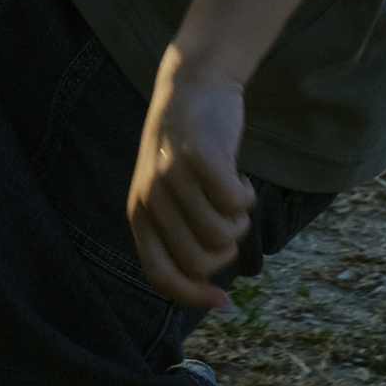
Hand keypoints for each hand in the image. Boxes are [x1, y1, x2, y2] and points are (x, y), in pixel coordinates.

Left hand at [129, 52, 256, 310]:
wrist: (194, 84)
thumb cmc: (188, 147)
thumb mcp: (170, 191)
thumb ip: (179, 230)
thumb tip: (208, 281)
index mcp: (139, 213)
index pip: (160, 274)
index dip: (192, 295)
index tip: (222, 302)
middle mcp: (151, 198)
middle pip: (200, 260)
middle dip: (226, 249)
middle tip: (229, 219)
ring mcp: (173, 177)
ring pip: (221, 234)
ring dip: (239, 220)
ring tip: (232, 193)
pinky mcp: (200, 157)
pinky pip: (236, 204)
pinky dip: (246, 196)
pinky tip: (239, 176)